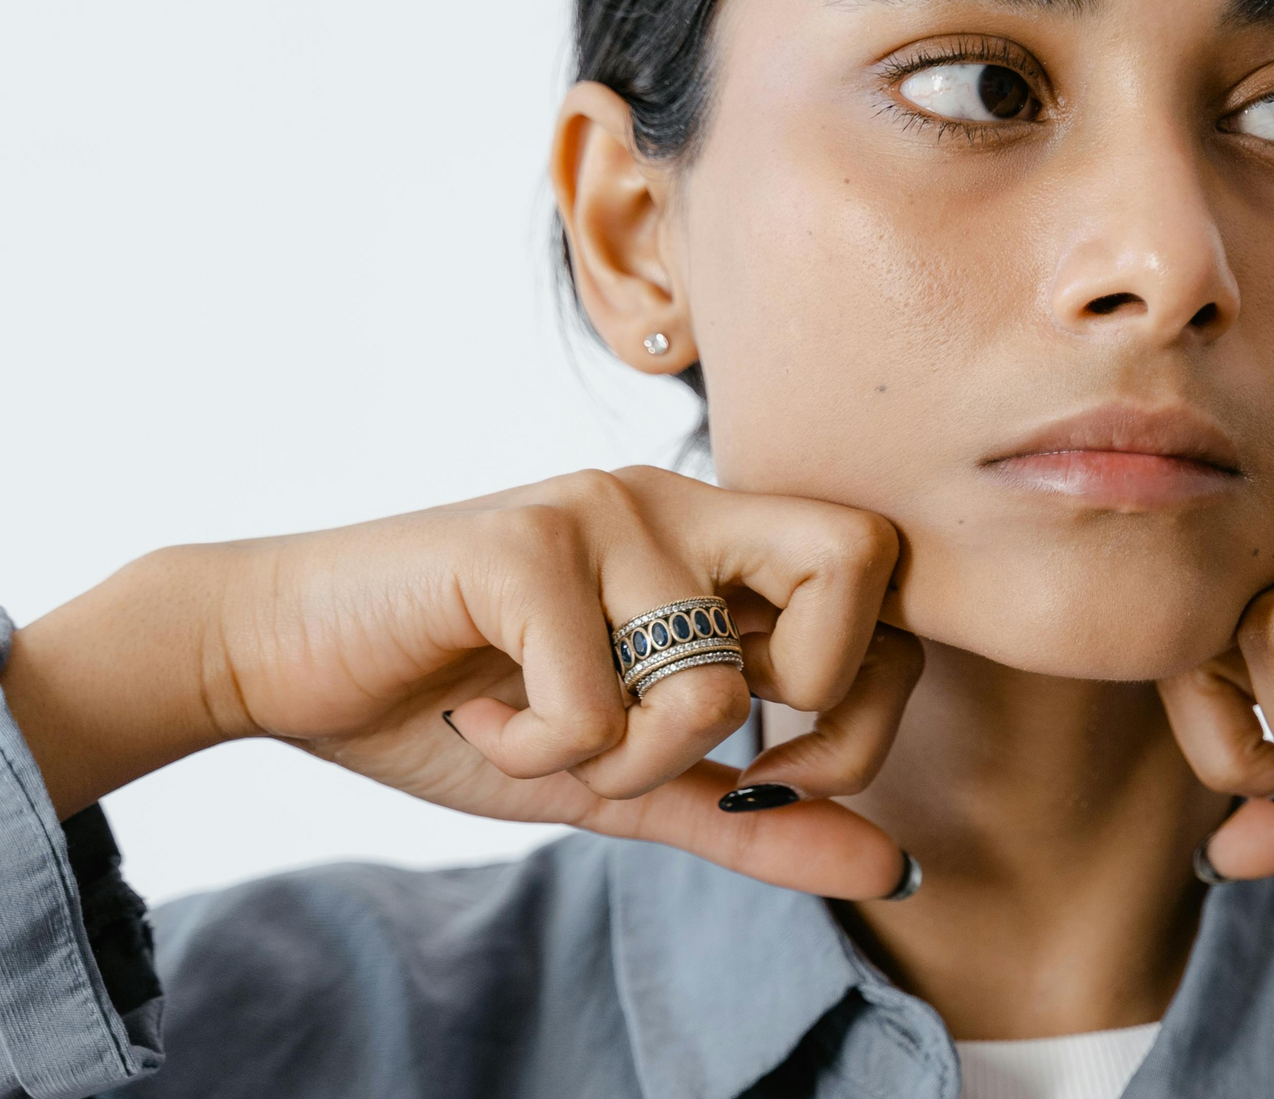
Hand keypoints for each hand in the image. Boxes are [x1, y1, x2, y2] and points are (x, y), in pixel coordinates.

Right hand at [4, 468, 921, 899]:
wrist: (278, 658)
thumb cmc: (461, 706)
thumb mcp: (629, 781)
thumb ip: (760, 818)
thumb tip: (896, 867)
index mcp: (717, 544)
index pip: (886, 588)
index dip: (868, 706)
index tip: (774, 775)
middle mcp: (678, 505)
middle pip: (860, 559)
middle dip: (813, 700)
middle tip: (707, 751)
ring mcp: (603, 512)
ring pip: (713, 678)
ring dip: (627, 760)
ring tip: (545, 737)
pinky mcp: (522, 542)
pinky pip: (597, 702)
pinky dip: (539, 753)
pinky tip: (485, 720)